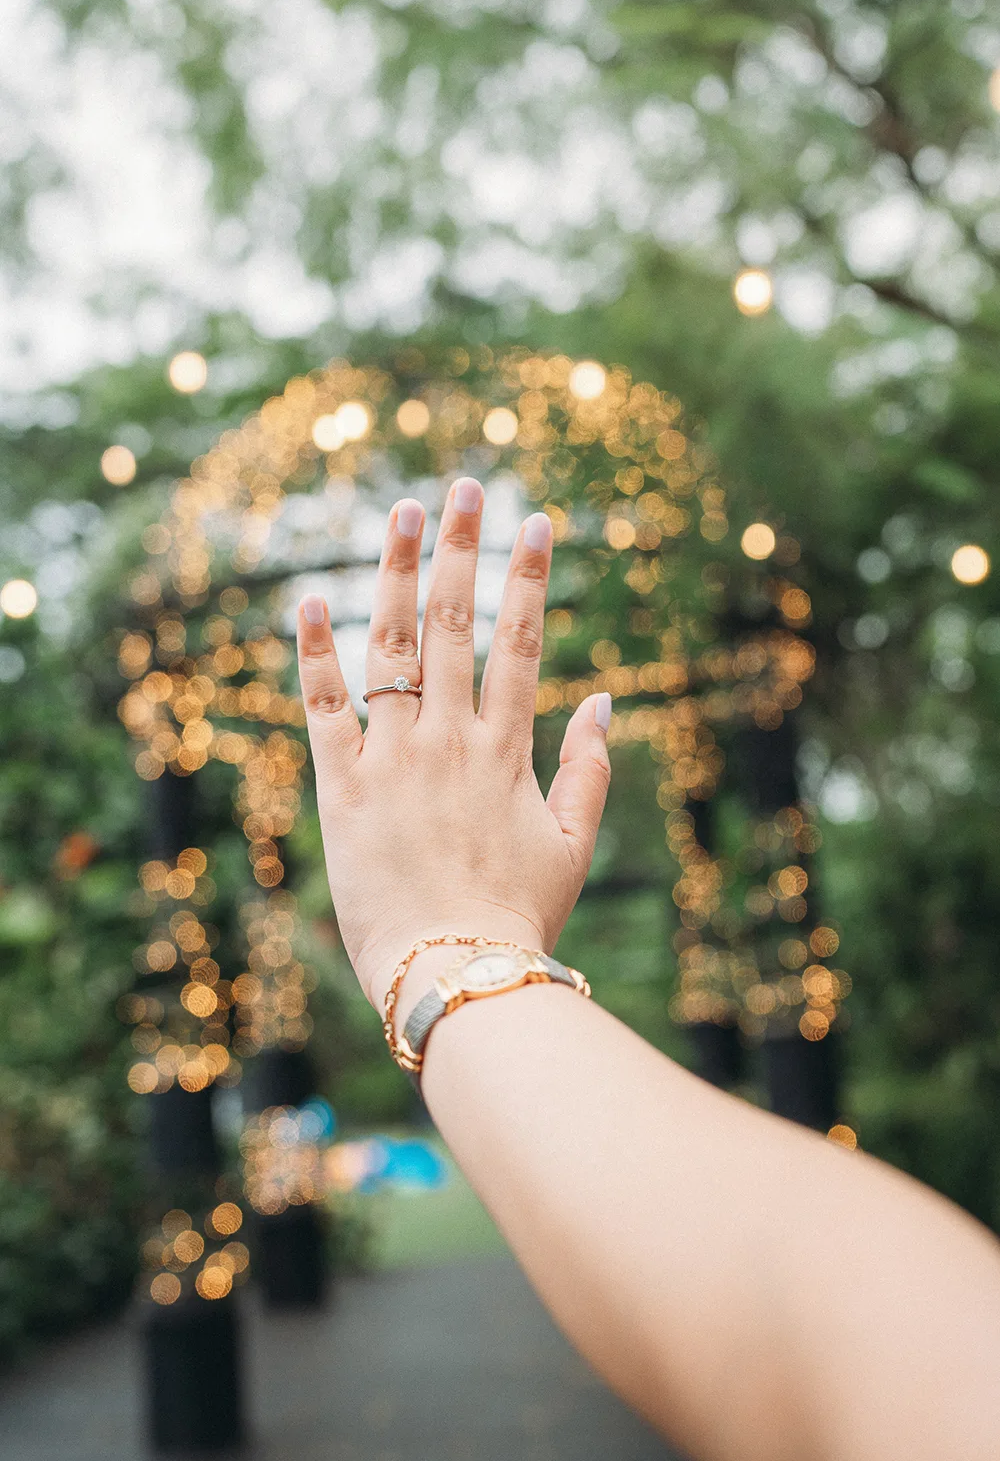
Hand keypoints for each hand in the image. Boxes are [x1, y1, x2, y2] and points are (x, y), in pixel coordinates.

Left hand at [296, 476, 611, 1013]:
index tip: (538, 522)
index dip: (530, 578)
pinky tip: (307, 598)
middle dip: (460, 549)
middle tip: (464, 487)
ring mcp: (391, 760)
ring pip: (389, 647)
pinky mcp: (339, 789)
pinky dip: (313, 652)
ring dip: (393, 573)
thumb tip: (604, 699)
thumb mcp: (573, 845)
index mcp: (505, 751)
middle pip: (452, 624)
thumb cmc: (519, 917)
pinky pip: (323, 707)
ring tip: (400, 512)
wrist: (453, 973)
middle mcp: (448, 740)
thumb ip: (589, 769)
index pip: (521, 643)